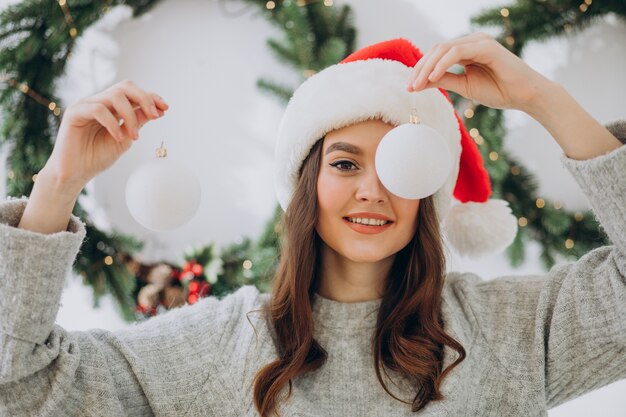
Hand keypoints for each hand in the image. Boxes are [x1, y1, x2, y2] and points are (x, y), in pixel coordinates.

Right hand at [40, 80, 168, 193]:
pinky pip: (98, 109)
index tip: (166, 108)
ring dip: (130, 116)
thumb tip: (157, 111)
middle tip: (155, 116)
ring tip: (134, 137)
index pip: (133, 94)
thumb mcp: (125, 139)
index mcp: (111, 107)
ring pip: (114, 95)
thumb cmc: (97, 158)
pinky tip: (118, 137)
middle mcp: (99, 102)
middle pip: (125, 86)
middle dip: (144, 98)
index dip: (151, 97)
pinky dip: (113, 123)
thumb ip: (137, 123)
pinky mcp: (74, 113)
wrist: (75, 174)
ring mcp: (86, 105)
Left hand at [407, 32, 552, 111]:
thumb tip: (419, 83)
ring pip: (444, 49)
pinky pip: (457, 52)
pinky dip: (442, 64)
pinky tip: (433, 77)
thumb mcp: (463, 86)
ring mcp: (479, 42)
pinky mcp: (486, 47)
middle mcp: (471, 42)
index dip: (420, 70)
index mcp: (465, 50)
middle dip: (419, 69)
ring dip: (427, 67)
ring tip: (418, 84)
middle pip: (436, 50)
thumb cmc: (498, 90)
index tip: (410, 87)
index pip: (436, 55)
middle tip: (410, 86)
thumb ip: (443, 81)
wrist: (525, 96)